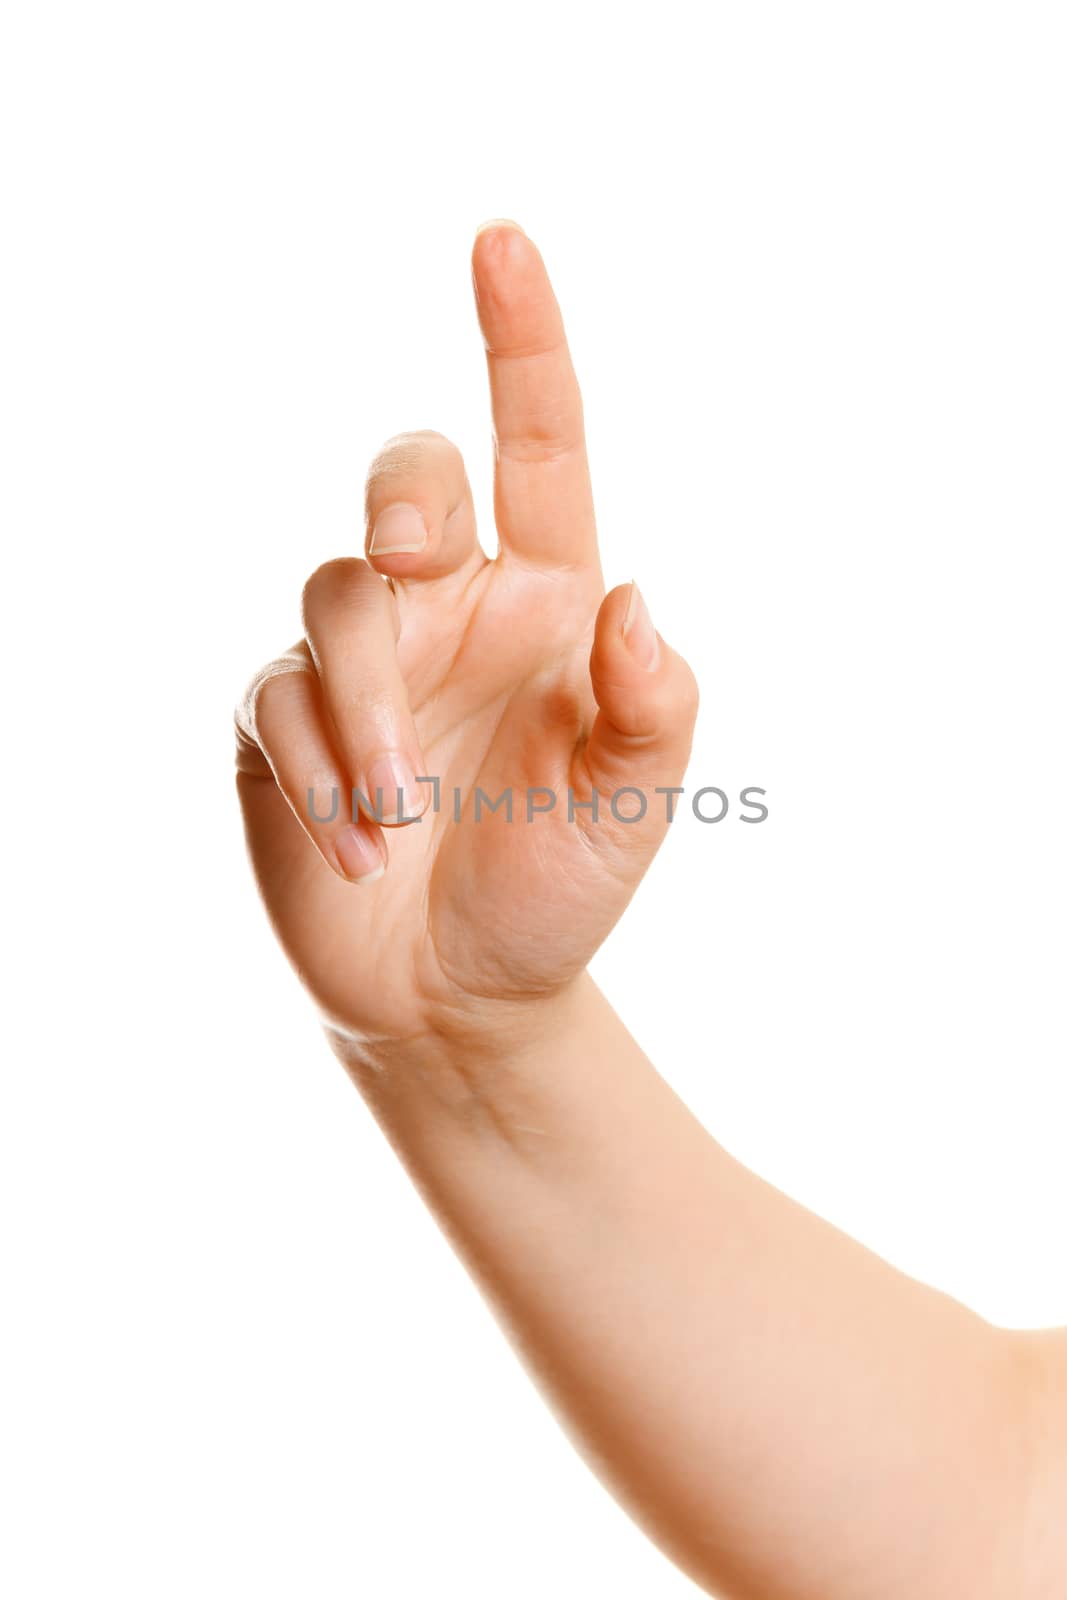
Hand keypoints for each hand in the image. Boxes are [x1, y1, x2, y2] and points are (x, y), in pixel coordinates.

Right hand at [235, 221, 697, 1051]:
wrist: (463, 992)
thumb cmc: (557, 884)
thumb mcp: (635, 803)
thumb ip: (653, 701)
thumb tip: (637, 594)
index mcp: (544, 601)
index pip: (536, 449)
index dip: (521, 343)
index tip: (503, 238)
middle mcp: (448, 609)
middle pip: (403, 478)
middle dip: (403, 495)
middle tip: (418, 556)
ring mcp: (360, 662)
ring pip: (335, 600)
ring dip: (364, 708)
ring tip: (400, 816)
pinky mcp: (282, 723)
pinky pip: (281, 700)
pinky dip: (319, 775)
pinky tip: (360, 854)